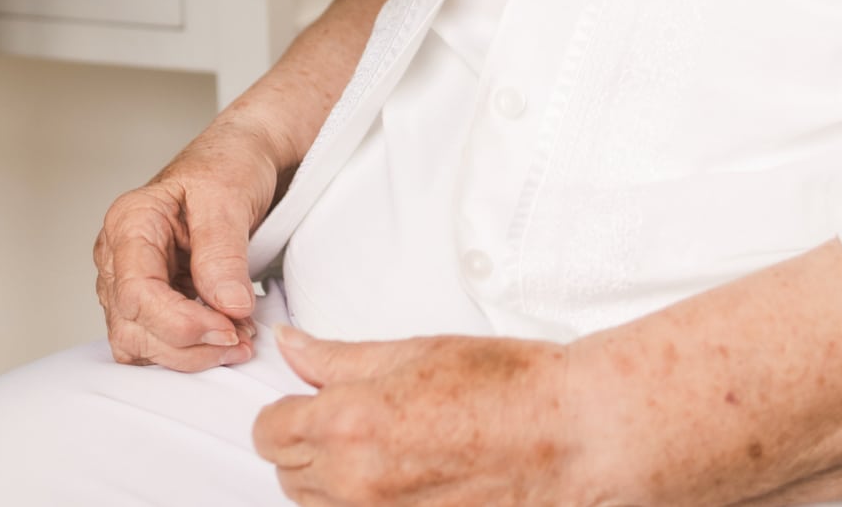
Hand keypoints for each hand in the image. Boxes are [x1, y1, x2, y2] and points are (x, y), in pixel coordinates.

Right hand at [92, 125, 280, 371]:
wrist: (242, 160)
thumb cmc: (229, 166)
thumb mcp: (229, 198)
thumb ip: (223, 255)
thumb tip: (228, 308)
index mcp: (130, 222)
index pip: (136, 293)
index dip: (180, 322)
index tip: (229, 327)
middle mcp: (120, 256)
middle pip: (132, 327)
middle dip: (189, 344)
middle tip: (242, 337)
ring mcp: (132, 281)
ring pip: (140, 344)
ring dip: (190, 354)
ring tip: (239, 338)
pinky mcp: (152, 299)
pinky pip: (156, 343)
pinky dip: (190, 351)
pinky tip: (225, 336)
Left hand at [255, 330, 605, 506]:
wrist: (573, 436)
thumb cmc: (510, 389)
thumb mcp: (416, 352)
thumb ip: (341, 358)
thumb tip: (296, 349)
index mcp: (349, 423)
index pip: (269, 432)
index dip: (286, 411)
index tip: (309, 401)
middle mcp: (357, 482)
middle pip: (288, 473)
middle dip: (307, 444)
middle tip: (351, 417)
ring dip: (333, 479)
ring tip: (385, 445)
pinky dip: (370, 504)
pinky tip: (405, 477)